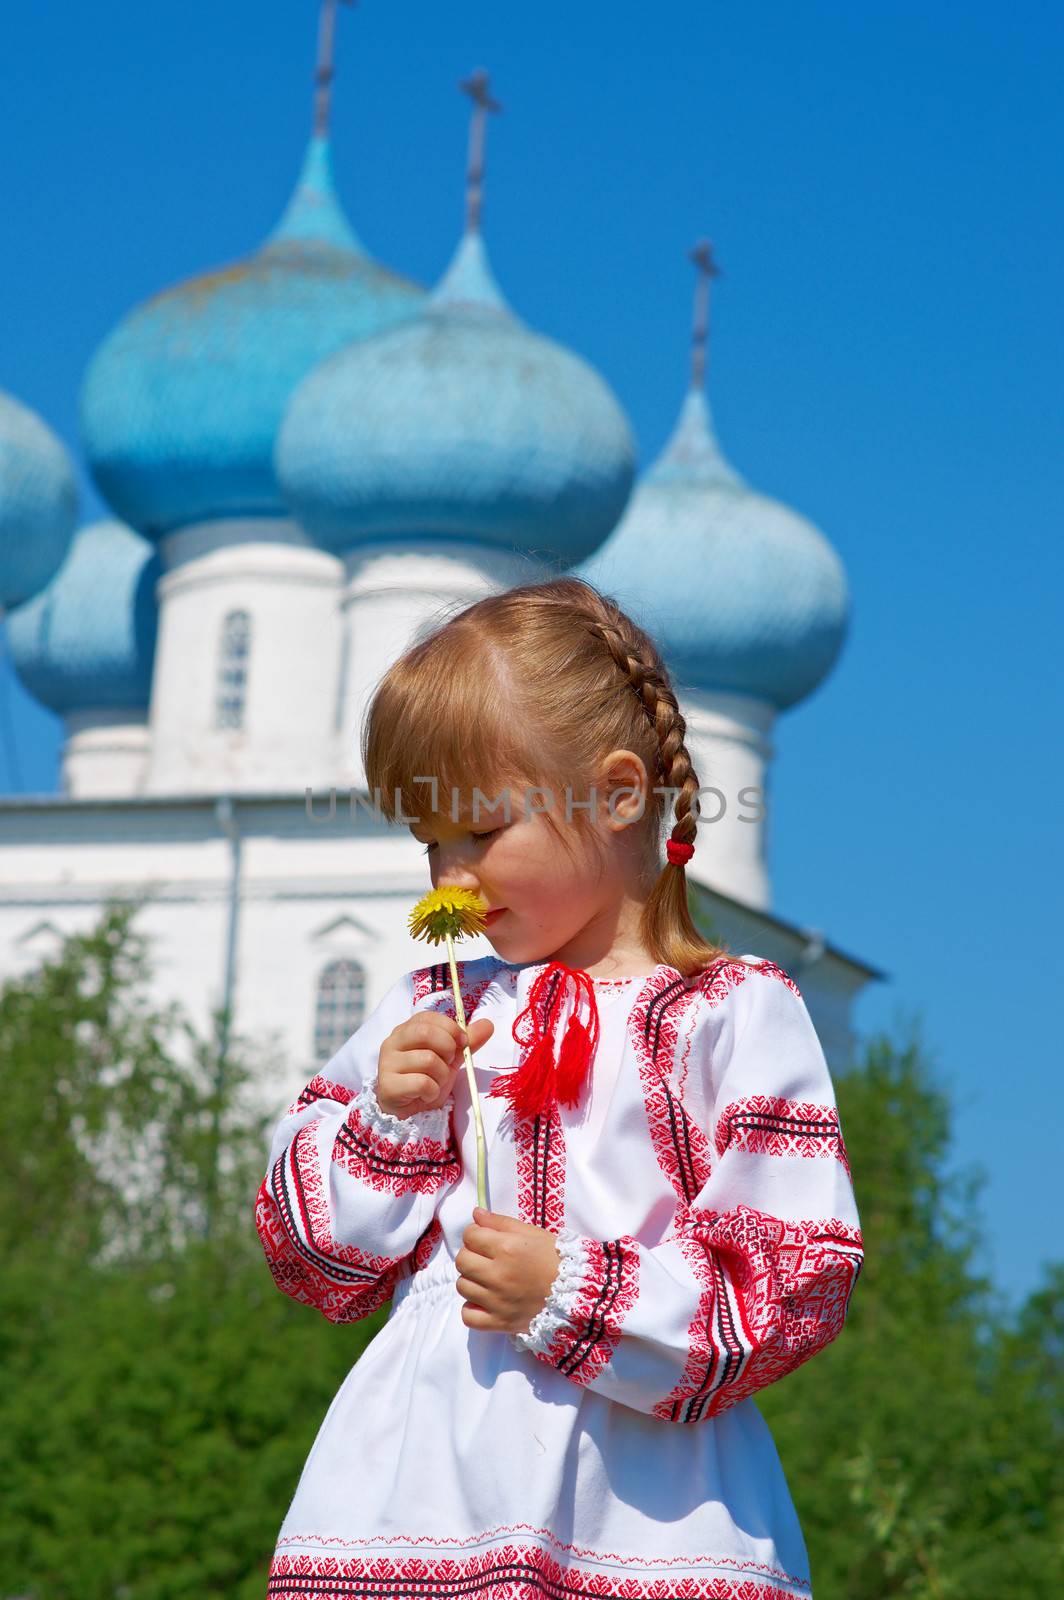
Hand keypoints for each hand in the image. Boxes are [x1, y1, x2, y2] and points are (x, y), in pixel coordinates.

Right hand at [376, 1012, 493, 1117]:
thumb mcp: (451, 1058)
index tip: (462, 1042)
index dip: (450, 1028)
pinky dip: (433, 1091)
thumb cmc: (427, 1080)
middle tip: (449, 1063)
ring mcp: (387, 1064)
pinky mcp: (387, 1085)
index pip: (428, 1017)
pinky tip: (427, 1094)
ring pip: (427, 1060)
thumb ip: (467, 1041)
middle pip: (426, 1033)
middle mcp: (393, 1042)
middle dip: (448, 1048)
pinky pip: (422, 1083)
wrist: (411, 1113)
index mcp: (406, 1030)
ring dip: (442, 1075)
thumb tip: (488, 1024)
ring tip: (436, 1082)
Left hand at [455, 1207, 561, 1334]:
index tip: (484, 1238)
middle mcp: (498, 1275)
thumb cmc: (554, 1258)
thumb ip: (500, 1222)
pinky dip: (472, 1308)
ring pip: (462, 1287)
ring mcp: (497, 1302)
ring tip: (488, 1279)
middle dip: (471, 1255)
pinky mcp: (499, 1323)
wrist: (576, 1292)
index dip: (475, 1234)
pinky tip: (484, 1301)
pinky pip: (468, 1316)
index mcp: (506, 1248)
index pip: (470, 1236)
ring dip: (472, 1280)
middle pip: (462, 1261)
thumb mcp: (531, 1233)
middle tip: (485, 1258)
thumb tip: (475, 1214)